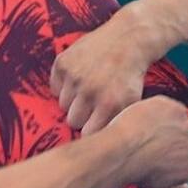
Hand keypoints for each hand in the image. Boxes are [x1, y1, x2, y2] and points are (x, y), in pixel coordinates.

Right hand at [51, 5, 156, 134]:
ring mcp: (74, 76)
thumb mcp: (132, 103)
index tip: (96, 123)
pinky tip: (79, 76)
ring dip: (73, 99)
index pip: (87, 135)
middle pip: (73, 120)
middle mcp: (90, 91)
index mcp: (109, 105)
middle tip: (92, 103)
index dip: (92, 129)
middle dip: (81, 115)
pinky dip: (64, 84)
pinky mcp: (63, 62)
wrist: (128, 39)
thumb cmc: (130, 75)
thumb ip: (115, 124)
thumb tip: (98, 148)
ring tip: (88, 87)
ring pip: (62, 104)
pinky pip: (55, 86)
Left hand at [110, 96, 187, 187]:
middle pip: (186, 138)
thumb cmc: (139, 170)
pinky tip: (146, 117)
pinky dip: (160, 110)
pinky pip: (171, 107)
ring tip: (146, 129)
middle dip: (171, 139)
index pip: (187, 157)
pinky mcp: (176, 109)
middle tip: (150, 141)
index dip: (170, 154)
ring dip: (167, 123)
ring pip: (179, 121)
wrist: (124, 150)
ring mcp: (187, 125)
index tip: (157, 154)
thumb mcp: (164, 187)